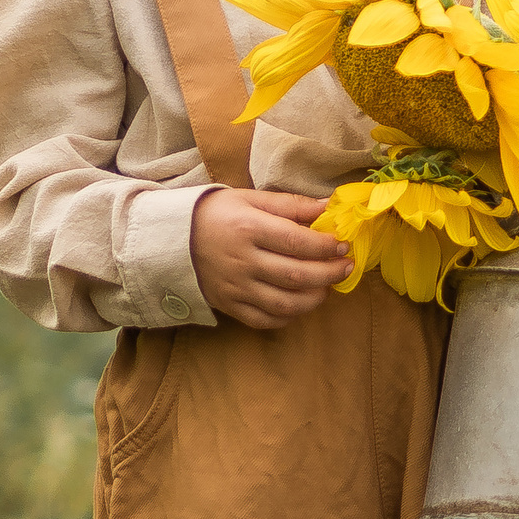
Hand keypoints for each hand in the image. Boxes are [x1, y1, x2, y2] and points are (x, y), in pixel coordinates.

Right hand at [190, 189, 353, 329]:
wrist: (172, 239)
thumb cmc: (216, 214)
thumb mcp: (249, 198)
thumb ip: (290, 204)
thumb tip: (328, 205)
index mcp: (248, 228)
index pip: (295, 241)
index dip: (324, 246)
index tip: (342, 245)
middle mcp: (242, 260)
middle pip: (295, 274)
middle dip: (329, 273)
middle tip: (346, 267)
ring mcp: (235, 287)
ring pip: (284, 302)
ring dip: (314, 298)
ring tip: (327, 287)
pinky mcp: (229, 306)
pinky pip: (264, 320)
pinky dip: (288, 316)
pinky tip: (300, 303)